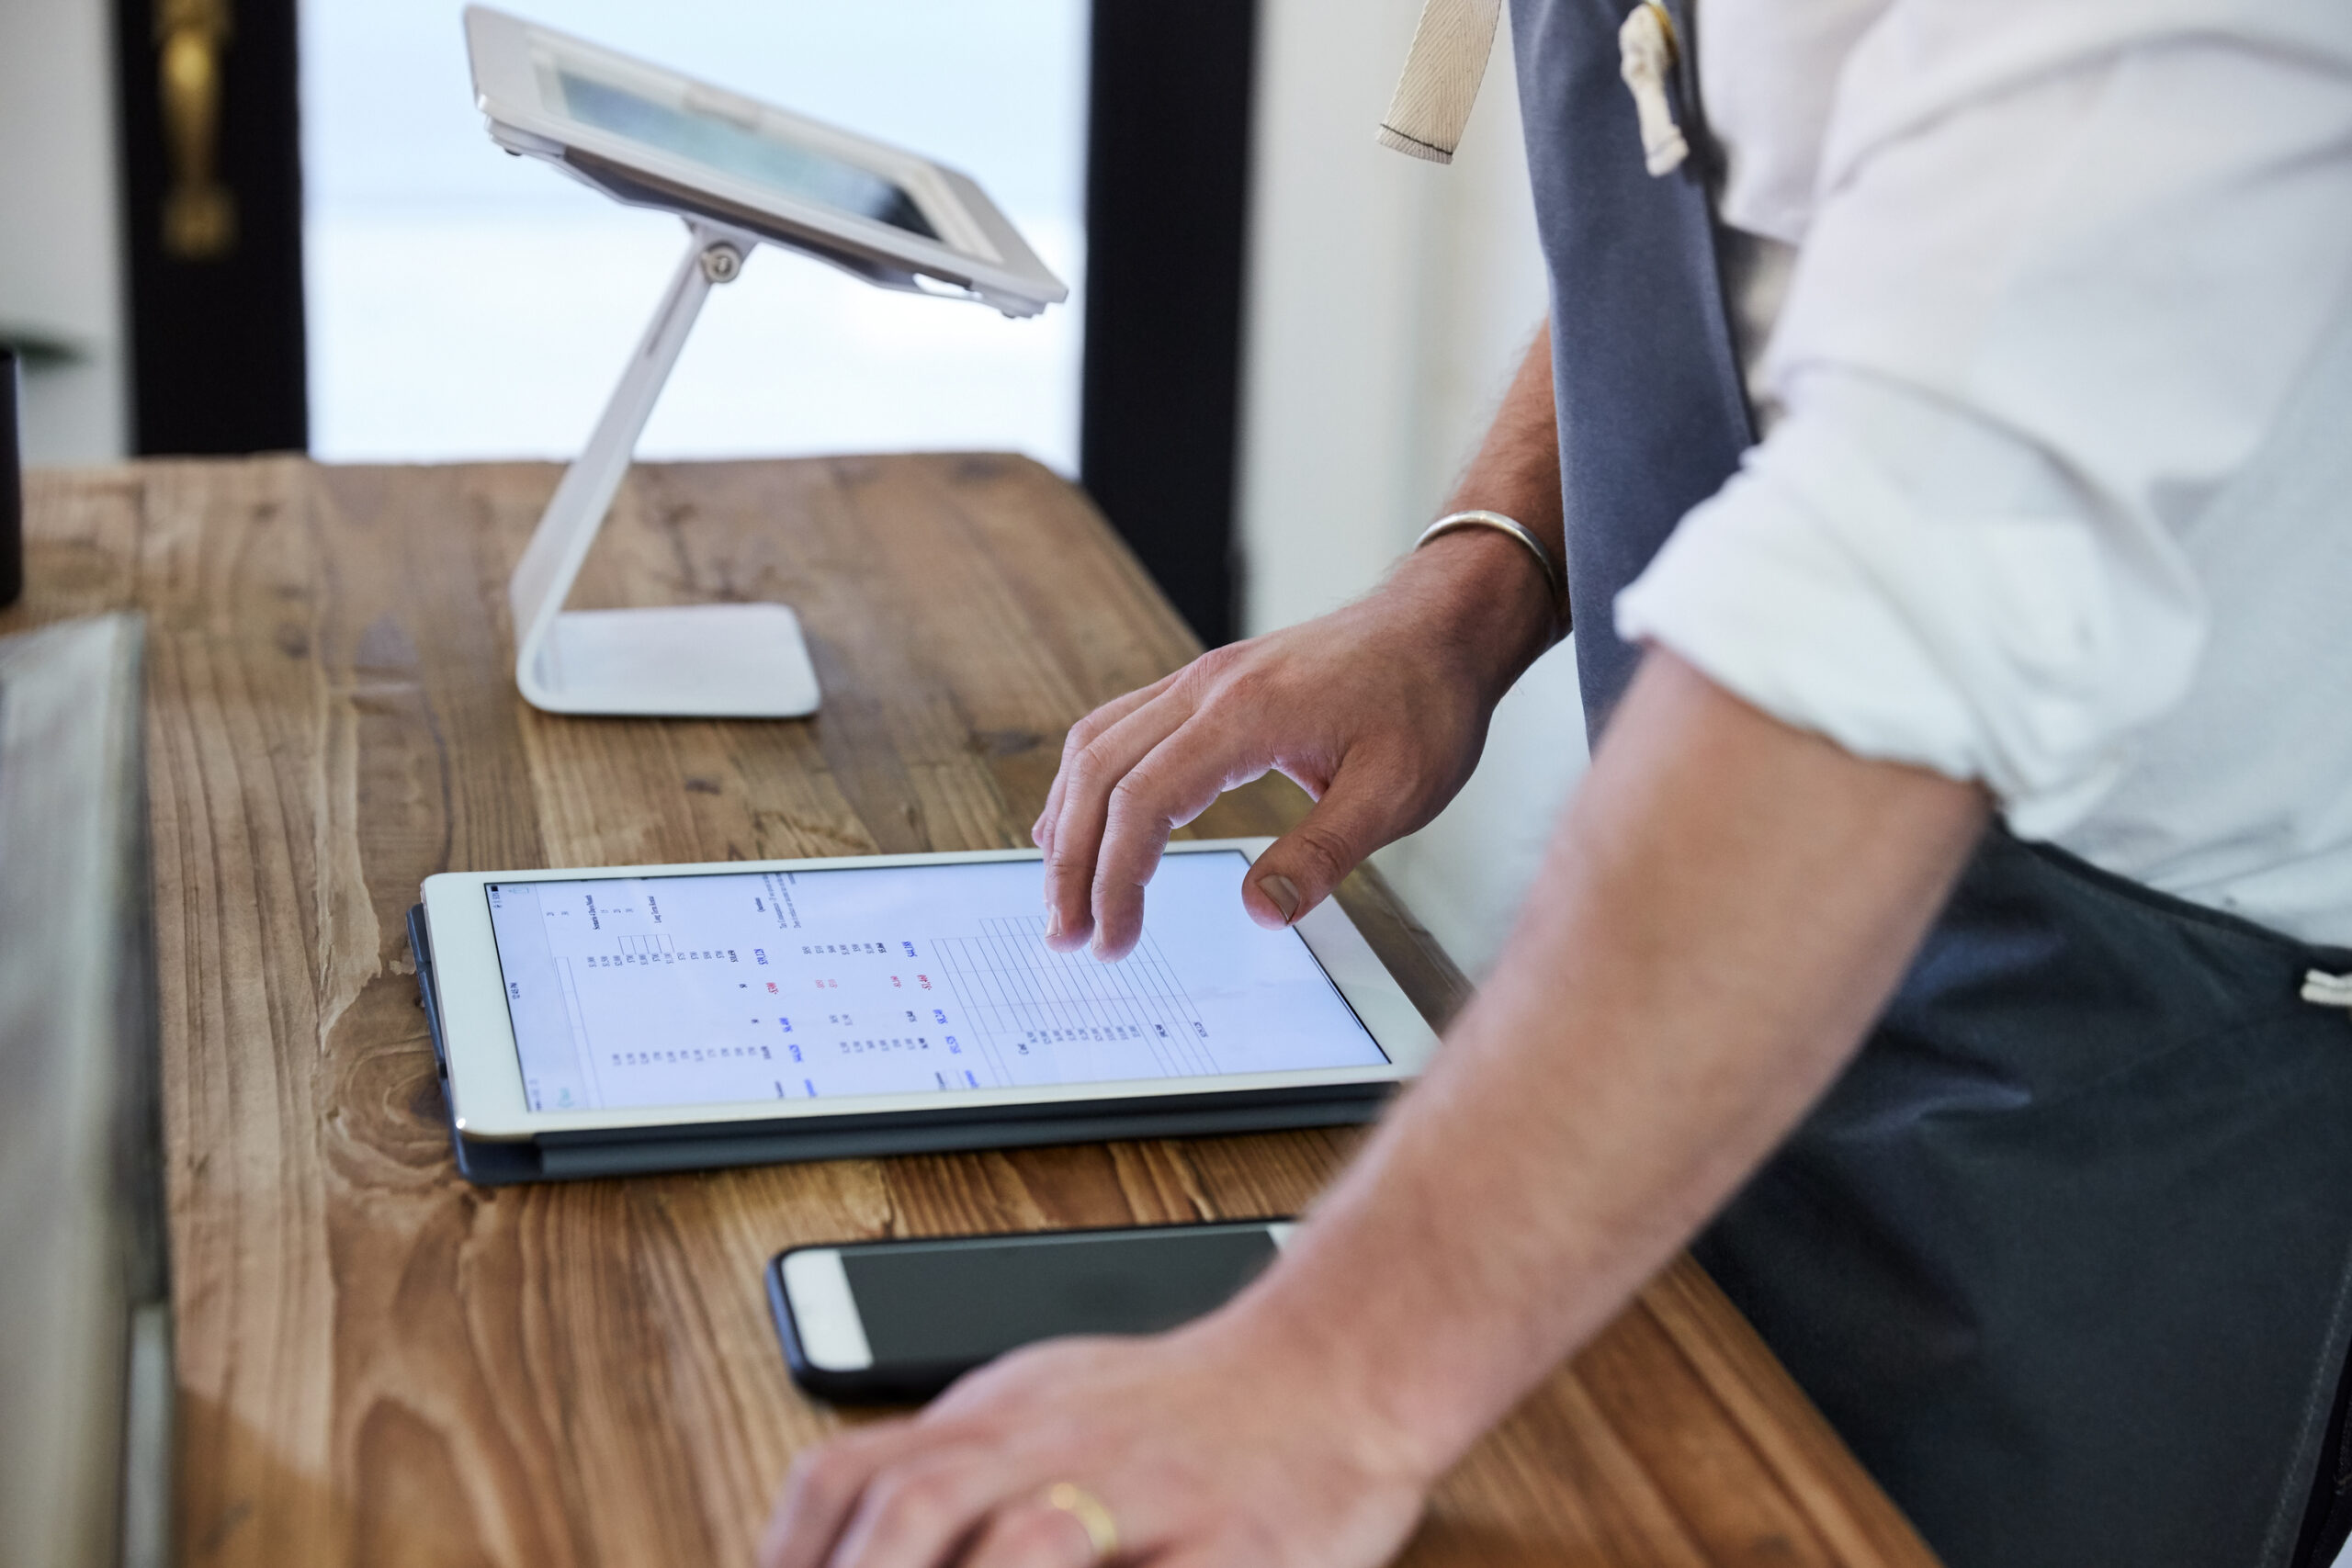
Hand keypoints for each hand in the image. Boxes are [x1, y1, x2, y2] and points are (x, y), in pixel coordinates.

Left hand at [757, 1317, 1432, 1567]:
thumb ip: (952, 1465)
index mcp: (1003, 1418)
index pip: (855, 1476)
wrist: (1340, 1366)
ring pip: (1030, 1547)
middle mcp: (1060, 1449)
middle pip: (919, 1509)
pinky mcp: (1240, 1549)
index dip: (791, 1555)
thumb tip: (845, 1535)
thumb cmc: (1185, 1408)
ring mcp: (1150, 1497)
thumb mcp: (1046, 1404)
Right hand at [1033, 538, 1550, 959]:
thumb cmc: (1426, 704)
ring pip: (1095, 745)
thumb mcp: (1397, 793)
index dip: (1116, 880)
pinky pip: (1118, 727)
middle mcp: (1205, 688)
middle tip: (1065, 936)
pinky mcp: (1204, 683)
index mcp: (1246, 715)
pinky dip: (1087, 782)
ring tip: (1064, 895)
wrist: (1441, 624)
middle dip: (1072, 863)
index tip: (1113, 941)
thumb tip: (1260, 912)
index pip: (1145, 803)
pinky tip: (1081, 822)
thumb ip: (1324, 854)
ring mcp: (1199, 680)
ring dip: (1068, 822)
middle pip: (1098, 774)